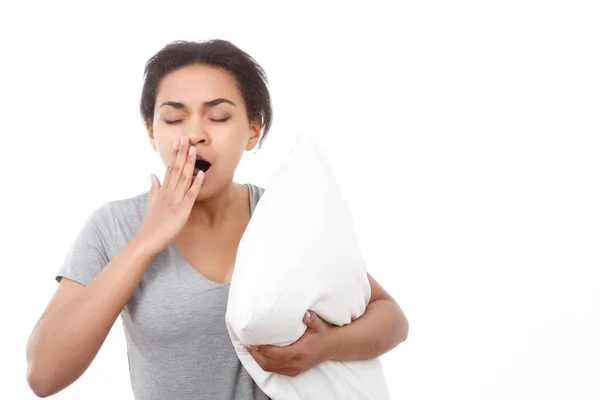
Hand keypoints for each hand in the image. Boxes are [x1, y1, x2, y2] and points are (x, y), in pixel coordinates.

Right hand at [137, 137, 203, 254]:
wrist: (146, 240)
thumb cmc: (150, 224)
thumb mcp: (150, 203)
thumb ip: (153, 188)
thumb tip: (152, 174)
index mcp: (162, 190)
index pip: (169, 168)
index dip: (174, 155)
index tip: (178, 143)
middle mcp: (168, 192)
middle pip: (176, 169)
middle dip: (181, 153)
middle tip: (186, 138)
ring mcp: (175, 200)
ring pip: (183, 178)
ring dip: (189, 163)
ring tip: (194, 149)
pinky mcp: (182, 210)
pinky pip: (190, 195)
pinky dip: (196, 183)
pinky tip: (201, 173)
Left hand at [245, 311, 335, 376]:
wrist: (332, 346)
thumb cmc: (323, 333)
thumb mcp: (319, 324)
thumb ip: (311, 319)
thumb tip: (305, 313)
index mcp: (301, 352)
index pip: (277, 354)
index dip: (262, 349)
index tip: (252, 341)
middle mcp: (296, 363)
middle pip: (270, 363)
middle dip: (256, 354)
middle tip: (246, 344)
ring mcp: (295, 369)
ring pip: (271, 368)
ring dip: (258, 360)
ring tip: (250, 348)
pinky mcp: (294, 371)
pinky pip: (275, 370)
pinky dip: (265, 363)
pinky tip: (259, 355)